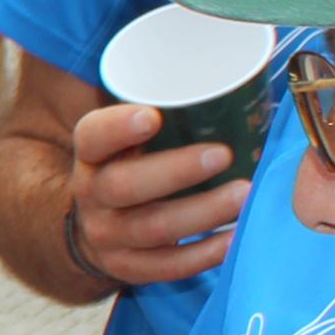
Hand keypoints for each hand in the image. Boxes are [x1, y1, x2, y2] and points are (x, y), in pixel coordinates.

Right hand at [68, 100, 247, 286]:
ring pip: (153, 228)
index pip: (92, 137)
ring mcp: (109, 236)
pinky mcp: (129, 269)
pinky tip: (235, 237)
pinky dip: (204, 253)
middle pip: (124, 186)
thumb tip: (242, 65)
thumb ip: (166, 103)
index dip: (117, 128)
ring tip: (244, 195)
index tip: (153, 116)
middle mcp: (92, 196)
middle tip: (223, 155)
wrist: (96, 226)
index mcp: (91, 154)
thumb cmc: (133, 163)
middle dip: (175, 171)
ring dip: (202, 212)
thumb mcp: (130, 134)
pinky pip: (167, 266)